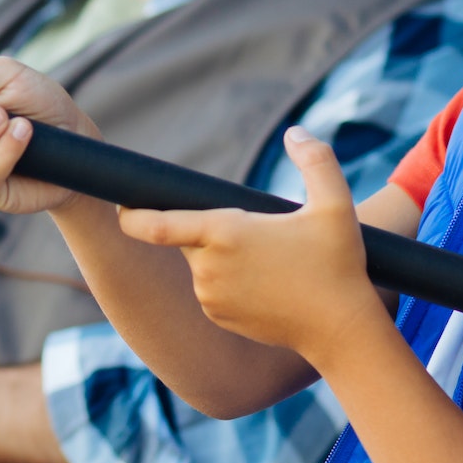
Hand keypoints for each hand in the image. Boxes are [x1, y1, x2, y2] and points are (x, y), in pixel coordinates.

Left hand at [118, 127, 389, 367]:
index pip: (157, 225)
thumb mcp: (336, 204)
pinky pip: (210, 289)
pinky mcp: (219, 317)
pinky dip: (225, 281)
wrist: (341, 329)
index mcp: (226, 234)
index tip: (120, 205)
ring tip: (269, 260)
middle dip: (208, 229)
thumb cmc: (339, 264)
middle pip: (187, 238)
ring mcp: (211, 297)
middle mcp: (209, 269)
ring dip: (218, 255)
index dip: (132, 215)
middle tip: (258, 232)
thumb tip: (295, 133)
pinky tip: (264, 283)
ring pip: (200, 263)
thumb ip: (316, 160)